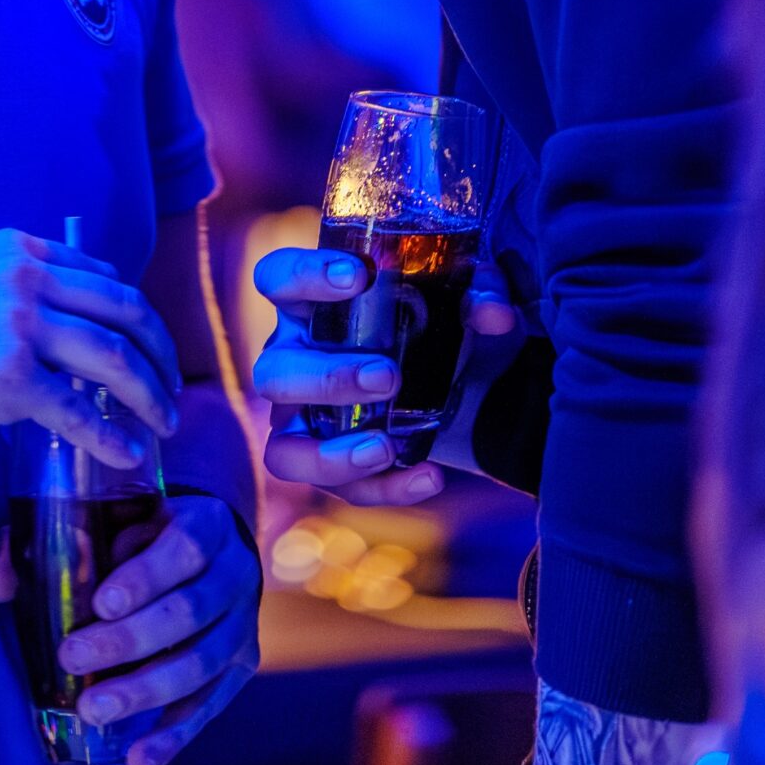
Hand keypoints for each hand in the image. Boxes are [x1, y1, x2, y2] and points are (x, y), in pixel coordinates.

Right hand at [0, 229, 180, 465]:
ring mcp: (17, 324)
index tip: (150, 348)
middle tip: (172, 390)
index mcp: (16, 248)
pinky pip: (80, 410)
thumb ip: (13, 290)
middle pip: (124, 310)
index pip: (103, 275)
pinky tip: (127, 455)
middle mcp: (24, 275)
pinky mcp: (7, 378)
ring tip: (164, 427)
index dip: (137, 316)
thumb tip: (64, 324)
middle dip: (159, 353)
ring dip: (149, 397)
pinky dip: (112, 437)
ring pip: (114, 358)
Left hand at [0, 493, 259, 764]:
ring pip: (200, 664)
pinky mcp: (241, 666)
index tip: (102, 603)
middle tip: (74, 658)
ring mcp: (242, 624)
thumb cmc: (145, 529)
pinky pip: (210, 706)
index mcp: (206, 523)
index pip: (183, 548)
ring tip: (94, 710)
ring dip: (145, 692)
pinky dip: (174, 737)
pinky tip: (139, 759)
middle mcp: (234, 572)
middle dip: (130, 640)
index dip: (145, 576)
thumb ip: (56, 537)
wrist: (213, 549)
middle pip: (189, 612)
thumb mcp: (115, 514)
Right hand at [251, 245, 520, 505]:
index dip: (303, 274)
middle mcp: (295, 360)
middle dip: (327, 380)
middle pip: (273, 373)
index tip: (359, 275)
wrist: (475, 388)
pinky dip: (385, 489)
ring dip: (329, 455)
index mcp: (311, 304)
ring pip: (283, 450)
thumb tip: (492, 312)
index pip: (277, 278)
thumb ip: (482, 292)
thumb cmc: (445, 324)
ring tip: (382, 447)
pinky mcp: (339, 466)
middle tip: (387, 377)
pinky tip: (429, 476)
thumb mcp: (468, 299)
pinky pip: (344, 490)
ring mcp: (308, 421)